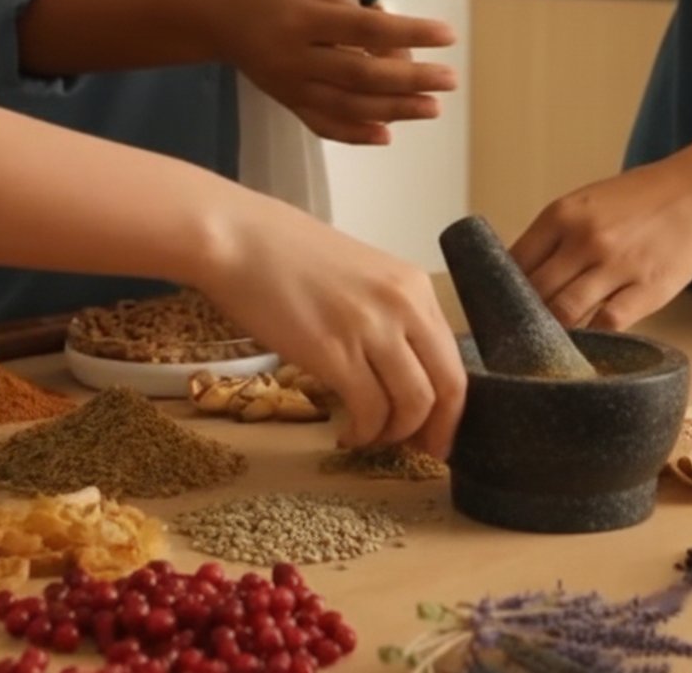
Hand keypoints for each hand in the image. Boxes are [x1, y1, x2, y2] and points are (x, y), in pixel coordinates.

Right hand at [194, 194, 467, 456]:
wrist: (237, 239)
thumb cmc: (286, 256)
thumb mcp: (360, 276)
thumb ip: (387, 315)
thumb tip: (401, 369)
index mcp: (413, 286)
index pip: (454, 361)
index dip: (451, 410)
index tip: (436, 434)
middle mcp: (403, 306)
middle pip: (446, 388)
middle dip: (435, 431)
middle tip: (416, 452)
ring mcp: (370, 328)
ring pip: (411, 404)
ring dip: (394, 434)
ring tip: (370, 437)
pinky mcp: (333, 351)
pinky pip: (368, 409)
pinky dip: (363, 432)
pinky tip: (346, 433)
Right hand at [196, 0, 457, 144]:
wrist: (209, 16)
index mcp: (299, 20)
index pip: (364, 30)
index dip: (410, 33)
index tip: (448, 34)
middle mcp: (293, 59)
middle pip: (361, 76)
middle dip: (410, 80)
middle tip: (451, 79)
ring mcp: (289, 86)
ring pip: (347, 107)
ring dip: (393, 111)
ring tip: (432, 107)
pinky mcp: (286, 101)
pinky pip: (322, 124)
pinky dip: (354, 134)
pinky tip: (386, 135)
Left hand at [509, 151, 691, 331]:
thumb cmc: (640, 200)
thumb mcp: (587, 202)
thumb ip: (555, 236)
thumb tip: (519, 277)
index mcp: (563, 214)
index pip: (514, 263)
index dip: (501, 291)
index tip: (497, 308)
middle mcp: (585, 239)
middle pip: (536, 292)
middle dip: (522, 317)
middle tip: (518, 334)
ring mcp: (617, 265)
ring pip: (565, 313)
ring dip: (553, 331)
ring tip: (548, 342)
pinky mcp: (648, 290)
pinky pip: (607, 324)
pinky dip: (592, 337)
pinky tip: (587, 340)